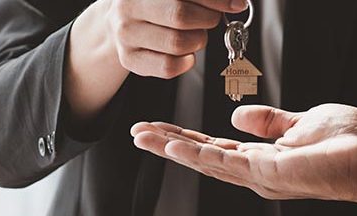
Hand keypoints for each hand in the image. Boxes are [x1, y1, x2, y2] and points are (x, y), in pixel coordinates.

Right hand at [107, 0, 246, 78]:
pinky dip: (185, 62)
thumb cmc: (156, 5)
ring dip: (197, 41)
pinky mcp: (129, 59)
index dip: (216, 1)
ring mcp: (126, 35)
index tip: (236, 4)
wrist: (120, 22)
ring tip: (194, 35)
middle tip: (211, 19)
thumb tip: (236, 2)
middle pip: (181, 16)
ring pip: (177, 44)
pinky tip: (187, 54)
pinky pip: (167, 67)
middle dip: (207, 19)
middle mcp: (129, 8)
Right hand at [131, 104, 356, 201]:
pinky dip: (197, 156)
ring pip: (206, 162)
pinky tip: (174, 148)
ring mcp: (261, 177)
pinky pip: (226, 164)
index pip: (213, 147)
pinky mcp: (270, 175)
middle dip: (167, 145)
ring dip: (172, 149)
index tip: (159, 128)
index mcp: (261, 158)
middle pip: (203, 157)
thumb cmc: (347, 144)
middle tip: (137, 133)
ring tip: (144, 137)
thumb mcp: (299, 122)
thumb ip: (269, 121)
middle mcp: (256, 172)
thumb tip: (238, 115)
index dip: (184, 139)